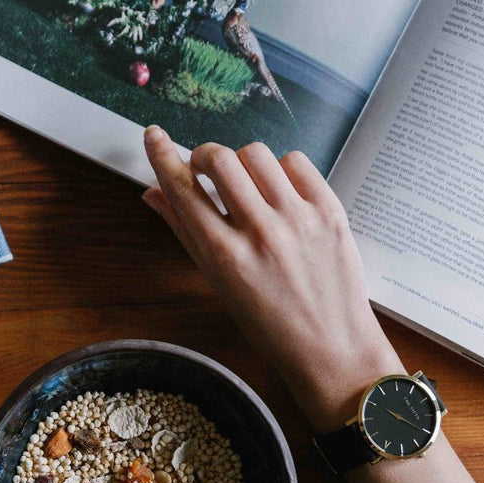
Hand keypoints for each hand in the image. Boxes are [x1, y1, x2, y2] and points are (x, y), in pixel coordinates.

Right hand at [142, 127, 403, 431]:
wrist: (331, 347)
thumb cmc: (267, 323)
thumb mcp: (217, 283)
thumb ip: (184, 232)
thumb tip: (152, 193)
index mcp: (224, 256)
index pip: (183, 189)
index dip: (162, 155)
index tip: (153, 135)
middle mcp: (260, 232)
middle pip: (220, 158)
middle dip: (204, 155)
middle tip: (205, 169)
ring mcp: (299, 218)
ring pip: (257, 154)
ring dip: (242, 162)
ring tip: (248, 186)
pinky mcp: (330, 210)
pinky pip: (296, 161)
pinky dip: (280, 169)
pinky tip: (279, 192)